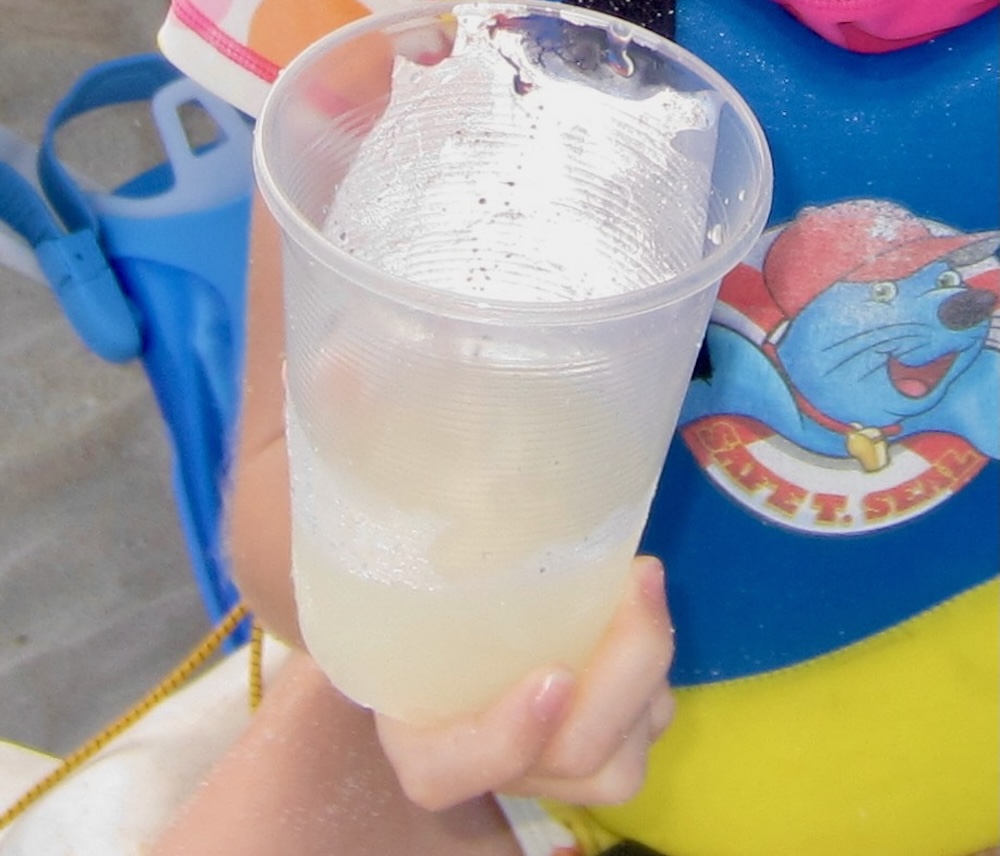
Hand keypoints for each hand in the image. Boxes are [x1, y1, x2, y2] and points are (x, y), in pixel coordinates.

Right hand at [375, 555, 673, 810]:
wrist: (443, 615)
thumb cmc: (413, 594)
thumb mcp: (400, 570)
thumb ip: (410, 541)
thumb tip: (385, 432)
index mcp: (419, 737)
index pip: (445, 775)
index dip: (504, 742)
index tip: (553, 677)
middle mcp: (488, 768)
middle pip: (571, 761)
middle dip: (622, 677)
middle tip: (639, 579)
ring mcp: (549, 767)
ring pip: (620, 762)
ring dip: (647, 674)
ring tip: (641, 587)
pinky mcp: (597, 749)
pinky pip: (645, 732)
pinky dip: (654, 674)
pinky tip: (640, 607)